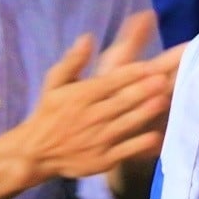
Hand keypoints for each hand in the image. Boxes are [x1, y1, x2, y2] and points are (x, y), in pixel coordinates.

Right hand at [16, 11, 180, 182]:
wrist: (35, 153)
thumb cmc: (49, 112)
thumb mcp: (55, 83)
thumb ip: (72, 61)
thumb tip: (87, 37)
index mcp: (80, 97)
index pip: (108, 83)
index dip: (129, 74)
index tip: (148, 66)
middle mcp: (89, 117)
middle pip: (120, 102)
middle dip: (142, 91)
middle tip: (162, 80)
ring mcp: (96, 140)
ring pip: (124, 125)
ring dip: (144, 113)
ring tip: (163, 101)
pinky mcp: (101, 161)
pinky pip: (124, 151)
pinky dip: (140, 144)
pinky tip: (155, 136)